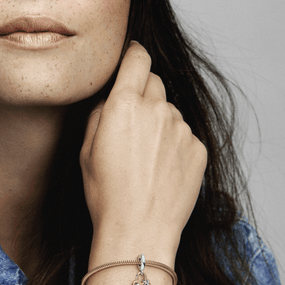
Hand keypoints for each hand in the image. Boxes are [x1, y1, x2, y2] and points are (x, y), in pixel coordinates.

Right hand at [80, 41, 206, 261]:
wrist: (140, 230)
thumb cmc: (105, 193)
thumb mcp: (86, 149)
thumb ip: (99, 112)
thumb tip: (110, 96)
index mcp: (124, 105)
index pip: (137, 58)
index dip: (134, 53)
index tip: (133, 55)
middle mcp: (157, 109)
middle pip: (154, 82)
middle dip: (143, 92)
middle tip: (132, 121)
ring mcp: (181, 129)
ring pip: (169, 110)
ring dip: (158, 121)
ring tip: (146, 155)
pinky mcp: (198, 148)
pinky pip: (184, 134)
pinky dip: (173, 142)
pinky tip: (161, 167)